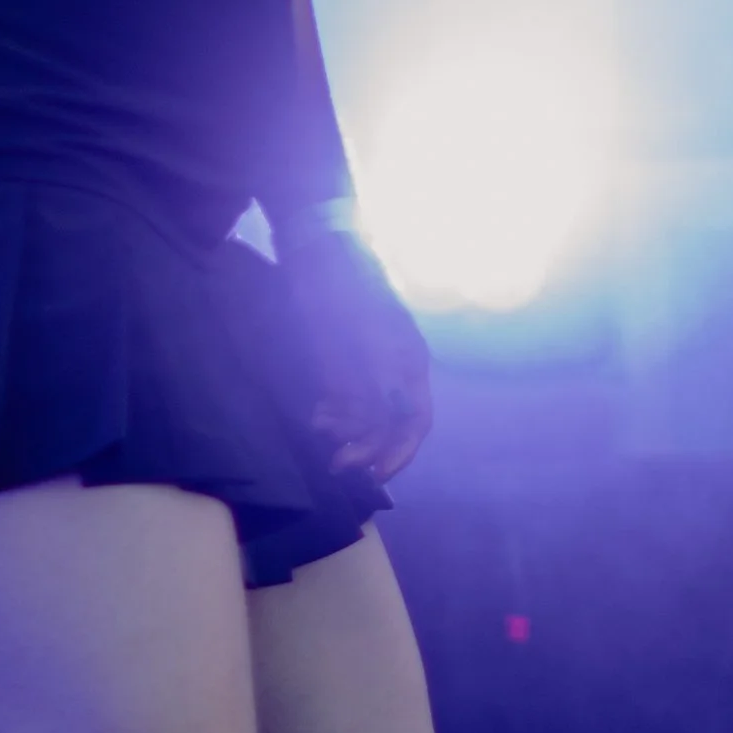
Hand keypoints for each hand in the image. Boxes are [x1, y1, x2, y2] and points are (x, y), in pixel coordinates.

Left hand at [278, 231, 434, 482]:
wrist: (317, 259)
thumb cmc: (350, 288)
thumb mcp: (369, 328)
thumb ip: (383, 372)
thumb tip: (398, 412)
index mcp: (409, 367)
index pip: (415, 421)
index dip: (401, 451)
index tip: (378, 473)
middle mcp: (391, 379)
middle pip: (387, 429)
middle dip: (366, 448)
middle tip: (337, 463)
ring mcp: (364, 378)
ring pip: (362, 424)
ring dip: (345, 434)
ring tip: (321, 424)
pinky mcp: (339, 376)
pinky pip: (341, 411)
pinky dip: (331, 419)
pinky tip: (317, 415)